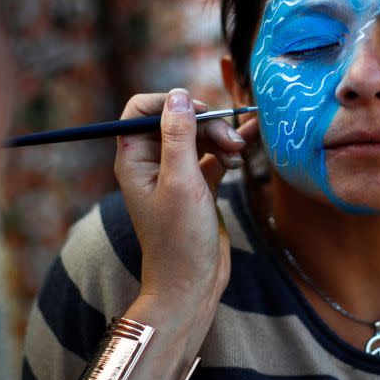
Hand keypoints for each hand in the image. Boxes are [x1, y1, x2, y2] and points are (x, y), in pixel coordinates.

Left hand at [112, 88, 258, 379]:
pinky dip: (228, 152)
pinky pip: (213, 155)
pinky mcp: (198, 186)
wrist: (192, 283)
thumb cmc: (179, 238)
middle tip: (232, 143)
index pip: (142, 110)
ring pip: (199, 137)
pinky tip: (244, 154)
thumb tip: (179, 95)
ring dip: (221, 138)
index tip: (201, 112)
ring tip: (239, 154)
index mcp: (135, 159)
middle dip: (207, 125)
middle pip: (179, 121)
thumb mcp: (181, 181)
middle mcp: (152, 163)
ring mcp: (176, 174)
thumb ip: (179, 136)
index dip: (171, 103)